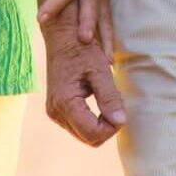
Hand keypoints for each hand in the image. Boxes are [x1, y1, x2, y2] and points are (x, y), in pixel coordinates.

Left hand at [27, 0, 129, 46]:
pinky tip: (108, 56)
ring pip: (105, 18)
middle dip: (87, 25)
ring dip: (106, 40)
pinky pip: (108, 17)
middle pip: (91, 6)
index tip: (41, 18)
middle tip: (82, 42)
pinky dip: (109, 37)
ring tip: (106, 63)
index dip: (54, 2)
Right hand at [42, 18, 126, 145]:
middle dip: (107, 127)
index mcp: (65, 103)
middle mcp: (56, 111)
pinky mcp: (56, 109)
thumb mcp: (100, 71)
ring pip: (84, 135)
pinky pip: (78, 126)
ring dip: (100, 123)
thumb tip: (121, 122)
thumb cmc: (81, 50)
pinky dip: (92, 119)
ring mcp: (54, 112)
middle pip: (89, 139)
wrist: (61, 37)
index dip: (112, 127)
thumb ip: (110, 98)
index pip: (93, 133)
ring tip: (108, 100)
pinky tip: (99, 101)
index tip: (121, 109)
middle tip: (117, 105)